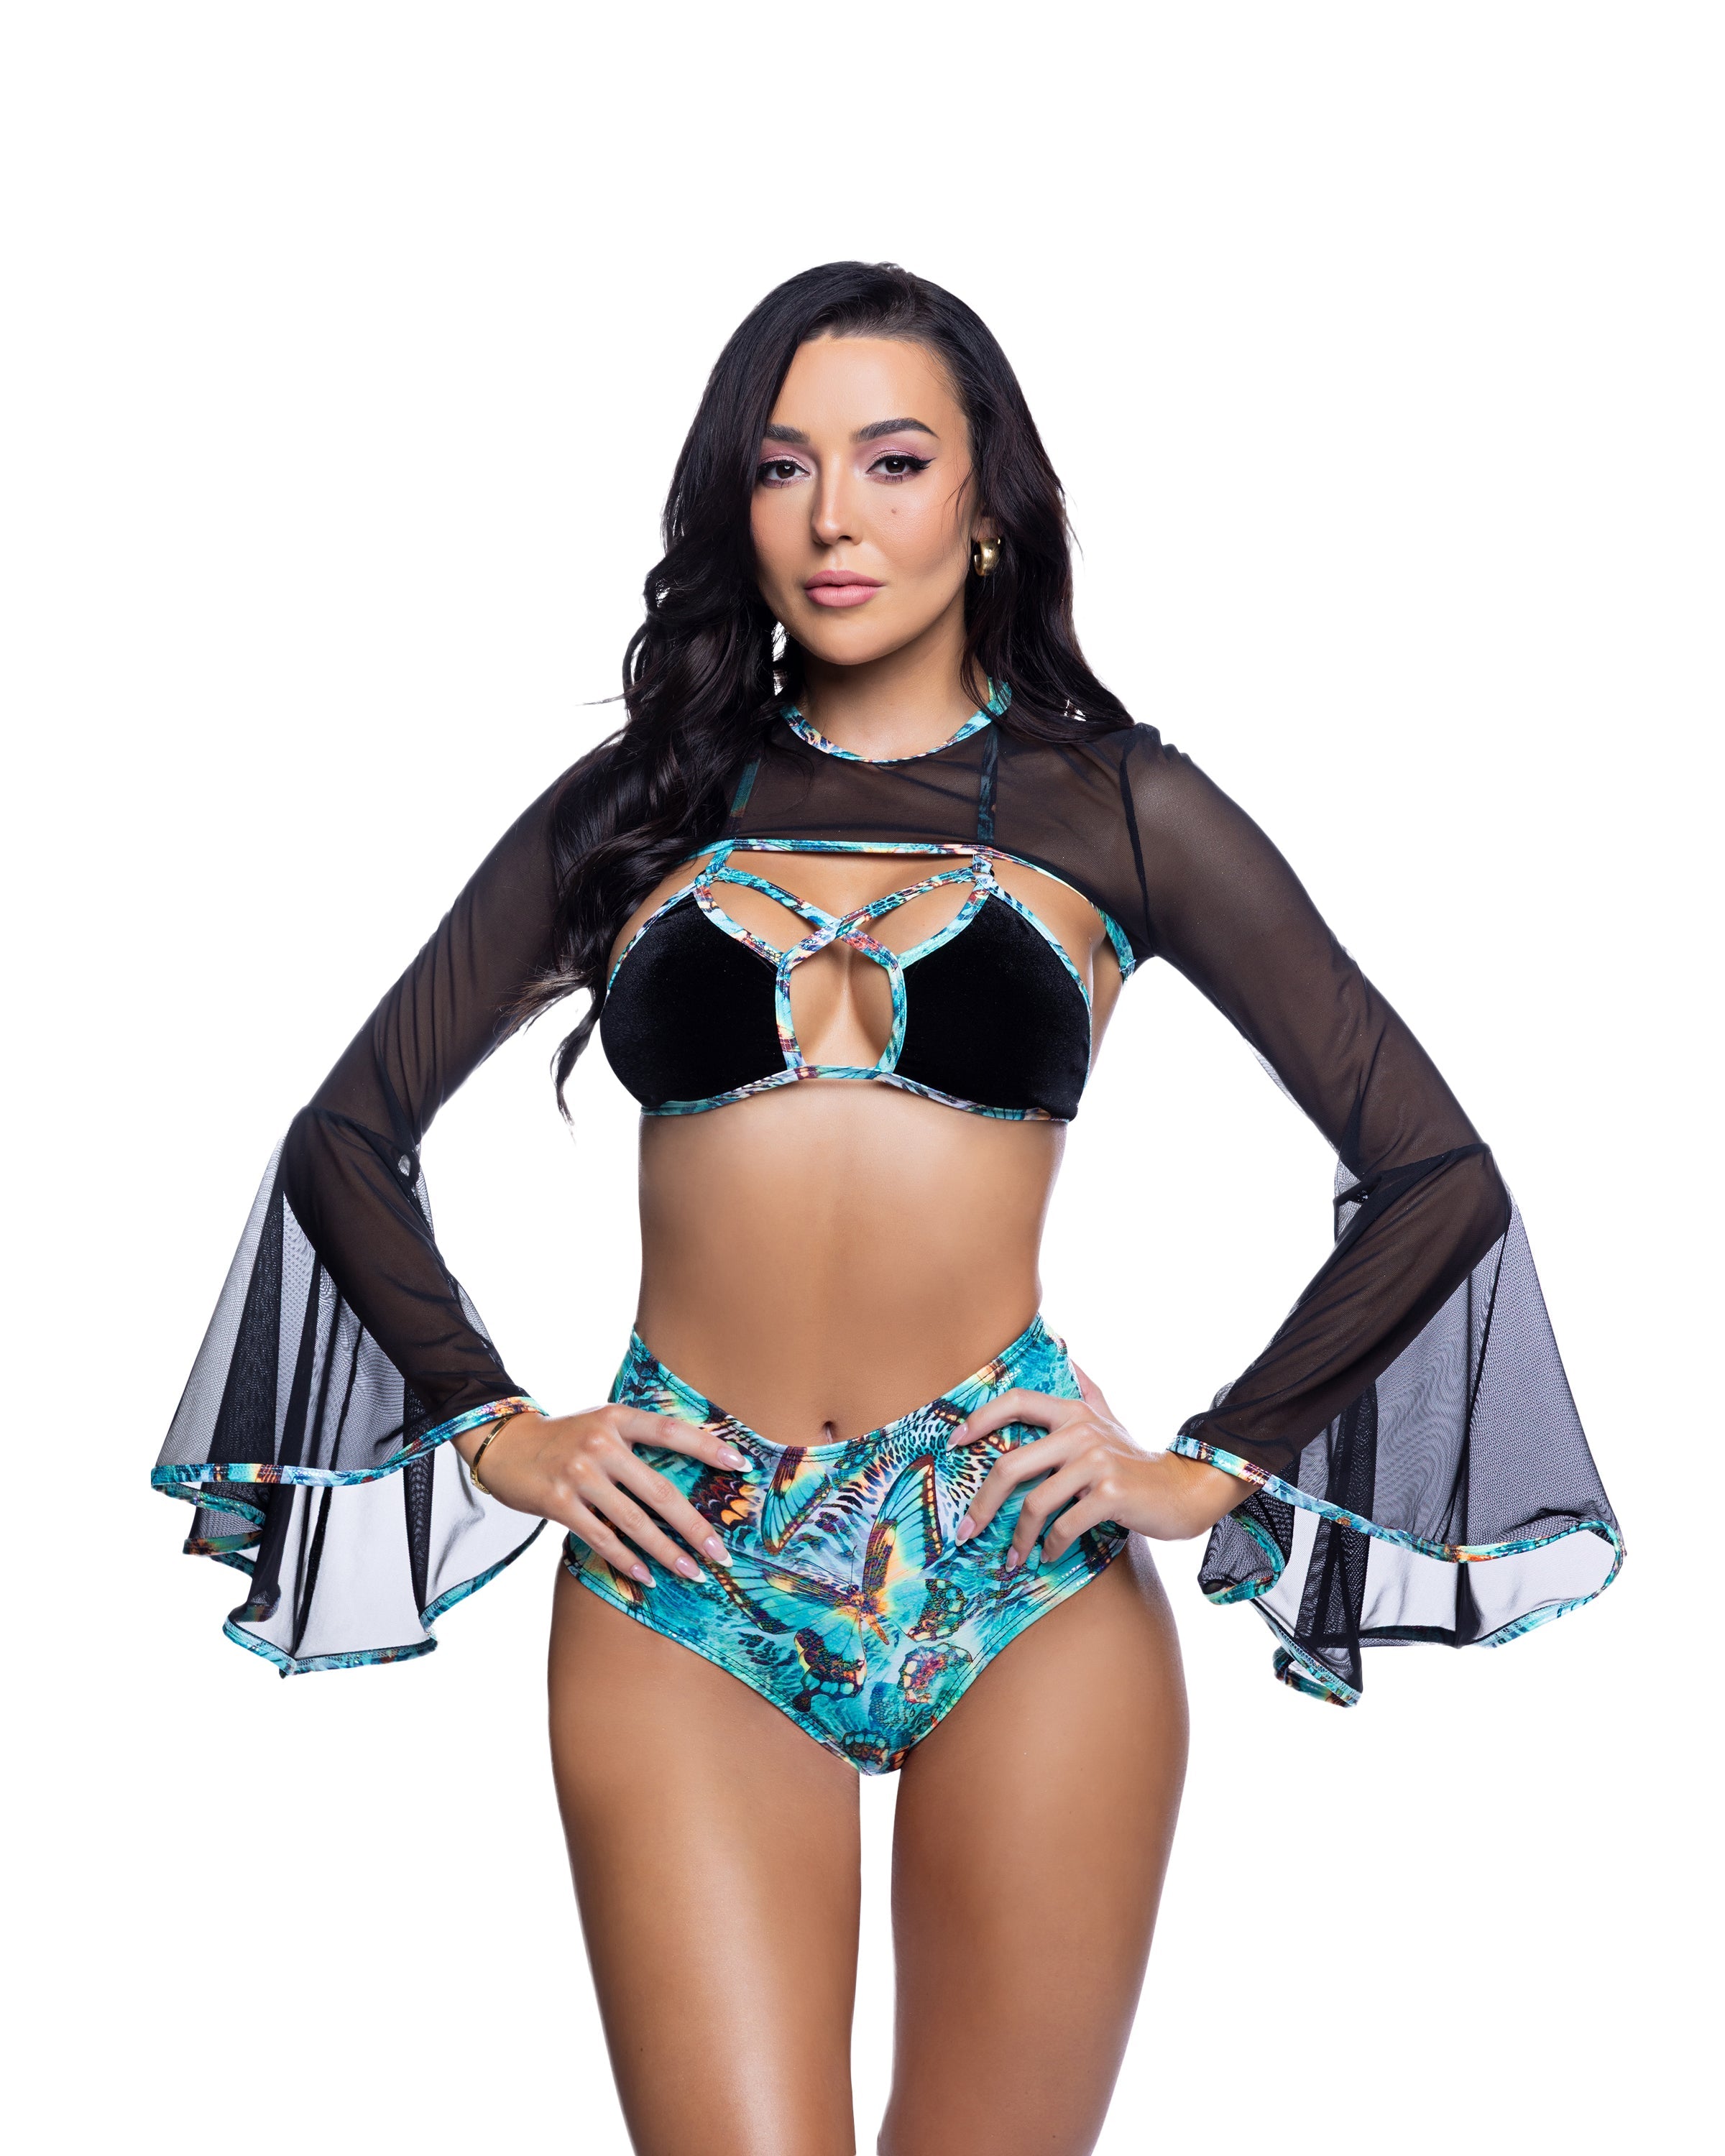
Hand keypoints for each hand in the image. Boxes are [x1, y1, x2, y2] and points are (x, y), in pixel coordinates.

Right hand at [457, 1407, 749, 1587]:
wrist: (504, 1445)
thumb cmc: (565, 1438)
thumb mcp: (602, 1424)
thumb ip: (637, 1440)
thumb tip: (688, 1470)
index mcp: (617, 1419)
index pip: (671, 1431)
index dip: (708, 1446)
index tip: (741, 1466)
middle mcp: (600, 1444)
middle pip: (659, 1490)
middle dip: (694, 1525)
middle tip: (720, 1551)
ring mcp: (579, 1474)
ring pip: (634, 1522)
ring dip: (666, 1552)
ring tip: (693, 1571)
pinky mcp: (559, 1502)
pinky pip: (601, 1538)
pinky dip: (626, 1560)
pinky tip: (647, 1576)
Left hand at [951, 1365, 1252, 1570]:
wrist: (1183, 1489)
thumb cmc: (1134, 1459)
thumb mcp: (1108, 1416)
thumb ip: (1084, 1386)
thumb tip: (1062, 1345)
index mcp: (1073, 1411)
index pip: (1016, 1402)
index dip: (979, 1418)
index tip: (952, 1442)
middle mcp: (1081, 1431)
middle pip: (1012, 1464)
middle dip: (983, 1503)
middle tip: (967, 1531)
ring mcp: (1096, 1463)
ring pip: (1035, 1503)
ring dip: (1018, 1538)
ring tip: (1012, 1558)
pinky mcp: (1110, 1495)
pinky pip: (1063, 1525)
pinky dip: (1050, 1546)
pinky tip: (1047, 1557)